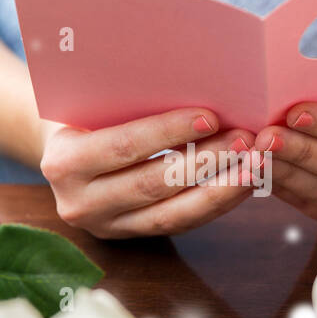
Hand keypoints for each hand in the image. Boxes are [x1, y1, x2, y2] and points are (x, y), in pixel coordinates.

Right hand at [40, 108, 255, 238]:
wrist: (62, 154)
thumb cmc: (84, 115)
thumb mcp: (91, 105)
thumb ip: (126, 101)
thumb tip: (194, 81)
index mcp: (64, 163)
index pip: (124, 147)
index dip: (168, 132)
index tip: (211, 116)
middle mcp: (80, 203)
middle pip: (152, 184)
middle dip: (205, 161)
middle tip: (246, 139)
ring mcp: (106, 226)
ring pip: (172, 214)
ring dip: (220, 189)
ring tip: (255, 164)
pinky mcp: (132, 236)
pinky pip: (180, 224)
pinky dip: (216, 204)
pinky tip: (242, 183)